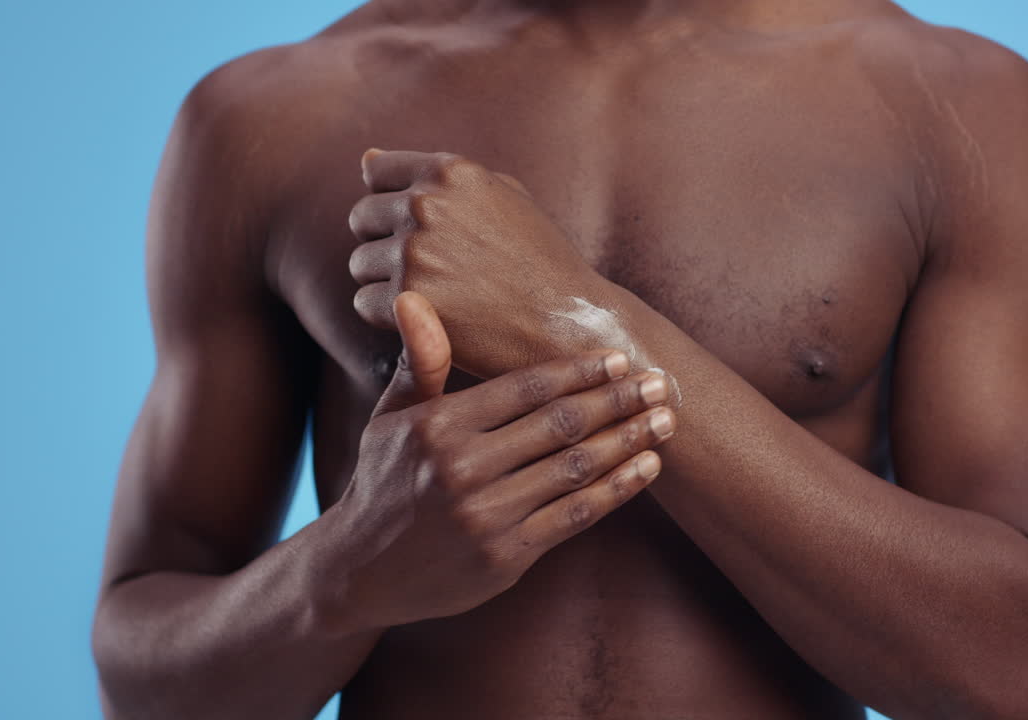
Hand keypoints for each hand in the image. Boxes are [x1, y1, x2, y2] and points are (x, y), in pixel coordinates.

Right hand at [330, 291, 676, 629]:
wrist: (361, 571)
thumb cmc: (384, 481)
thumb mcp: (391, 419)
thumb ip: (419, 362)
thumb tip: (412, 297)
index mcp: (439, 427)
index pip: (524, 388)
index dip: (578, 371)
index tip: (617, 356)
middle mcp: (463, 470)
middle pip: (560, 425)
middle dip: (618, 400)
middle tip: (661, 382)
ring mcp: (486, 516)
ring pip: (576, 468)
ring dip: (628, 441)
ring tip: (665, 420)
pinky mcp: (506, 557)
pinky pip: (575, 515)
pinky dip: (618, 489)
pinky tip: (646, 467)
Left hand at [348, 149, 614, 378]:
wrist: (568, 321)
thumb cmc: (540, 261)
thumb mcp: (503, 197)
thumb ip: (438, 176)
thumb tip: (367, 160)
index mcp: (450, 172)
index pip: (377, 173)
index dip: (390, 202)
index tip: (415, 231)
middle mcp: (427, 204)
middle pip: (362, 218)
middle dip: (384, 243)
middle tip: (427, 272)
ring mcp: (415, 251)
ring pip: (360, 264)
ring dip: (387, 282)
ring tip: (435, 296)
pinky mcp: (410, 299)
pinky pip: (365, 303)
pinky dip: (390, 317)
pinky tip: (430, 319)